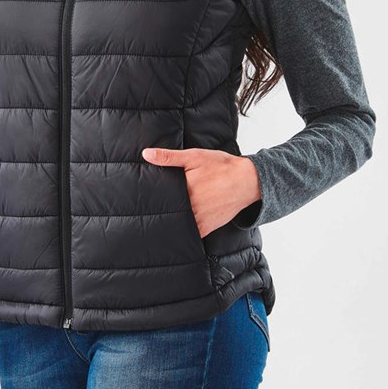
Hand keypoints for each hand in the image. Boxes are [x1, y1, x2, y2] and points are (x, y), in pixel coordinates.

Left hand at [141, 147, 261, 236]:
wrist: (248, 181)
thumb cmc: (221, 166)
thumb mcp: (194, 157)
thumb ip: (169, 157)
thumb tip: (146, 154)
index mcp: (185, 190)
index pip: (160, 198)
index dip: (149, 199)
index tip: (139, 200)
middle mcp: (191, 207)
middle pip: (168, 212)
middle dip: (157, 212)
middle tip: (144, 212)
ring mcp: (199, 220)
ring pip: (177, 226)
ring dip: (168, 224)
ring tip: (155, 223)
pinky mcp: (208, 228)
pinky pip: (190, 234)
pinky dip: (182, 233)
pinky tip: (174, 230)